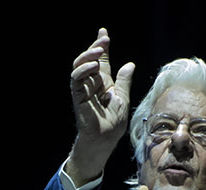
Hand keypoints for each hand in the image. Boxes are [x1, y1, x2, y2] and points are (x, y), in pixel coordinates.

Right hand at [67, 28, 134, 185]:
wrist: (104, 140)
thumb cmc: (112, 124)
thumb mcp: (123, 99)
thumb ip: (123, 82)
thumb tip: (129, 65)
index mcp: (103, 84)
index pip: (101, 62)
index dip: (102, 48)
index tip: (104, 33)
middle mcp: (92, 84)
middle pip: (90, 59)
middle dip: (96, 47)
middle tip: (104, 38)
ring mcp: (83, 89)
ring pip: (80, 66)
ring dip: (89, 55)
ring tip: (100, 51)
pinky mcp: (78, 96)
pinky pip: (76, 79)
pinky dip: (83, 69)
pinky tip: (93, 66)